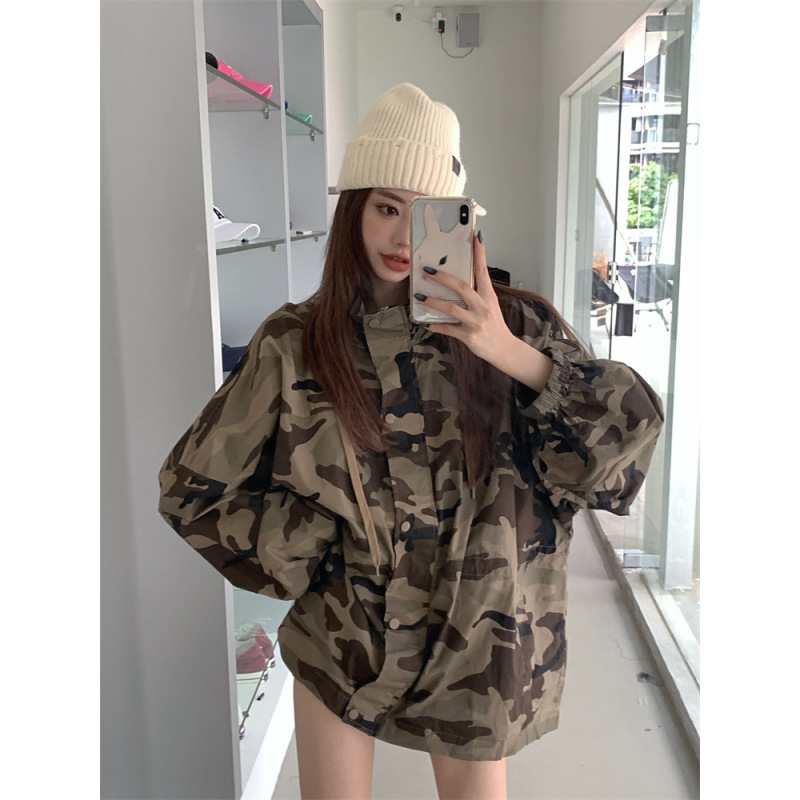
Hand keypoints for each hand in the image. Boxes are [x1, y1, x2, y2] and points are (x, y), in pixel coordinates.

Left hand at [416, 231, 516, 366]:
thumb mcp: (490, 306)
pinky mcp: (468, 336)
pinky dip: (436, 325)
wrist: (504, 349)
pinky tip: (427, 323)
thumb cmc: (495, 326)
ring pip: (451, 308)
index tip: (476, 238)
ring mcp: (475, 322)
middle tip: (428, 271)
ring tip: (420, 297)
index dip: (479, 254)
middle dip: (443, 278)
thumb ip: (477, 294)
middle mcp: (482, 307)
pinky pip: (448, 329)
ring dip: (433, 301)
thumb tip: (458, 282)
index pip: (483, 271)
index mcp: (489, 297)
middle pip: (462, 288)